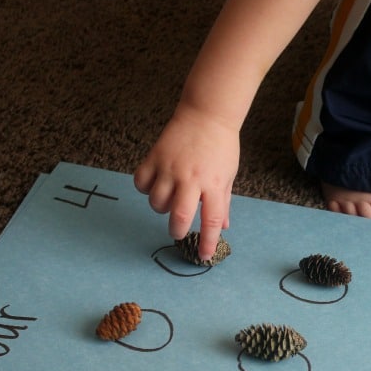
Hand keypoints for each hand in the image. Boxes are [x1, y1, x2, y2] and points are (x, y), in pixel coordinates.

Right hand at [134, 105, 239, 260]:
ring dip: (162, 208)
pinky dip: (146, 189)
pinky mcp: (154, 158)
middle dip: (177, 232)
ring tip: (171, 198)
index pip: (210, 221)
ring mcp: (170, 168)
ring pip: (156, 203)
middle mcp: (191, 179)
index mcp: (214, 185)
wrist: (206, 115)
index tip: (203, 256)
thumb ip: (223, 202)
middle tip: (178, 231)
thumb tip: (222, 227)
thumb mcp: (229, 176)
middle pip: (178, 216)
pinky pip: (141, 184)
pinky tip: (156, 185)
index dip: (206, 242)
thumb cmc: (221, 146)